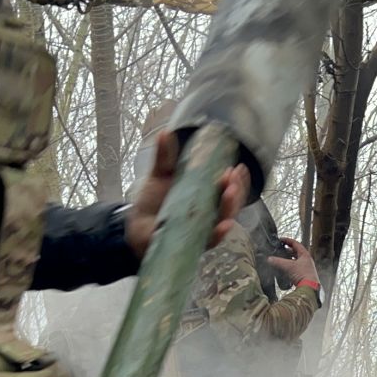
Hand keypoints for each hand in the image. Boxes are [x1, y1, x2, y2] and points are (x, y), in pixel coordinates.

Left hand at [125, 130, 248, 258]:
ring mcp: (202, 229)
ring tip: (230, 193)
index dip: (237, 179)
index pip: (228, 188)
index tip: (240, 167)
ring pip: (223, 220)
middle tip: (233, 176)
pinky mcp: (193, 243)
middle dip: (236, 191)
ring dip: (230, 207)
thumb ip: (165, 157)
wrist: (136, 226)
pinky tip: (223, 226)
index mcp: (206, 196)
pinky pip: (209, 241)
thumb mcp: (160, 176)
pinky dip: (217, 234)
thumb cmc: (153, 202)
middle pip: (230, 204)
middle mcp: (208, 213)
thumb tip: (165, 132)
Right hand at [266, 237, 318, 285]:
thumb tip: (269, 259)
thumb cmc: (303, 275)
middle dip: (287, 250)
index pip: (296, 244)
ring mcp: (306, 268)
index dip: (287, 241)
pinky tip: (284, 269)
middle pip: (296, 252)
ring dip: (288, 259)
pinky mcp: (304, 275)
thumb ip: (278, 262)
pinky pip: (295, 268)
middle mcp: (306, 260)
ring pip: (295, 260)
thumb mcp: (288, 266)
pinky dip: (289, 267)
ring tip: (280, 259)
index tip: (281, 240)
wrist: (310, 289)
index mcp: (305, 255)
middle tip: (280, 250)